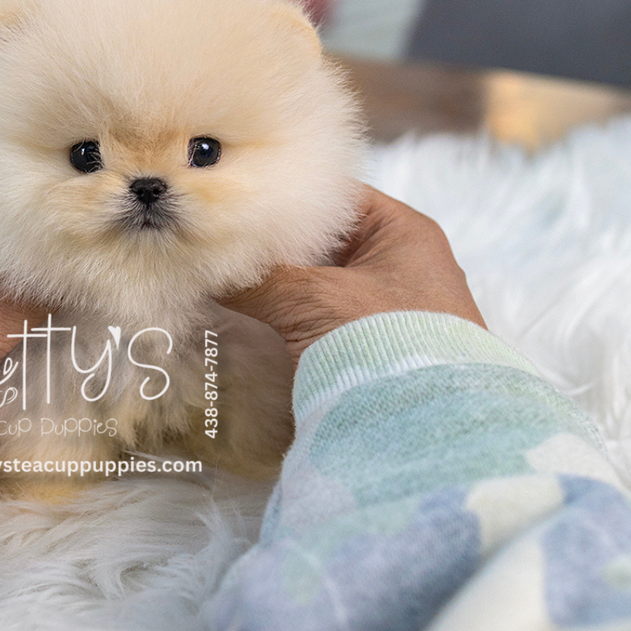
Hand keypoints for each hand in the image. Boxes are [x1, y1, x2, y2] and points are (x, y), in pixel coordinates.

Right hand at [223, 185, 484, 362]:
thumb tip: (200, 264)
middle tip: (218, 242)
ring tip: (219, 278)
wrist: (430, 436)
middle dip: (273, 246)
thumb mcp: (313, 299)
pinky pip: (321, 321)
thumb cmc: (384, 341)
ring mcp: (388, 310)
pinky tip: (245, 321)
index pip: (333, 195)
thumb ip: (256, 277)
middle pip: (322, 240)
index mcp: (403, 231)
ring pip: (317, 284)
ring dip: (276, 286)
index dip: (284, 194)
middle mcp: (401, 264)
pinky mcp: (373, 348)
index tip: (234, 199)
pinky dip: (288, 319)